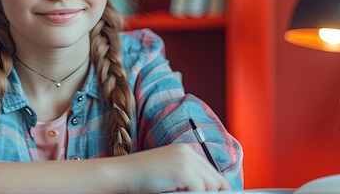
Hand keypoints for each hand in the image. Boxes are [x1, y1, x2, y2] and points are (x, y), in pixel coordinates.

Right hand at [116, 143, 230, 192]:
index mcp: (184, 150)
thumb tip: (206, 189)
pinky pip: (200, 189)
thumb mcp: (168, 172)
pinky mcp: (182, 171)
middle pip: (215, 178)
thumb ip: (186, 176)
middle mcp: (187, 152)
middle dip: (216, 193)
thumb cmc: (141, 177)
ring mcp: (185, 161)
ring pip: (210, 185)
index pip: (211, 170)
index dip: (217, 187)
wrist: (121, 174)